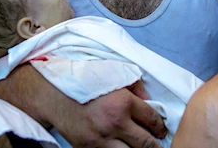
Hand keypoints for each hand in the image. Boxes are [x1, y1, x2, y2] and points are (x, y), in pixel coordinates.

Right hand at [50, 83, 166, 147]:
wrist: (55, 97)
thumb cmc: (86, 84)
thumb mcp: (114, 76)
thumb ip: (136, 86)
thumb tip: (151, 102)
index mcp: (123, 102)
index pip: (152, 119)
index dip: (161, 127)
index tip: (162, 131)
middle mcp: (114, 123)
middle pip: (146, 143)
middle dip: (156, 146)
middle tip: (158, 145)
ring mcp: (101, 139)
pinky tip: (124, 147)